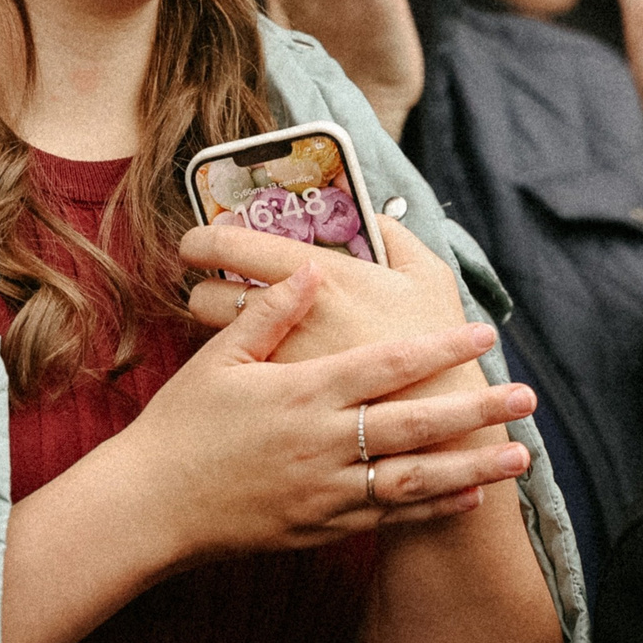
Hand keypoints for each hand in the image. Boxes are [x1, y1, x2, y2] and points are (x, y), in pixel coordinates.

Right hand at [109, 264, 534, 565]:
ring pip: (414, 479)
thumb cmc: (182, 425)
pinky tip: (469, 496)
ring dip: (471, 468)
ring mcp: (325, 491)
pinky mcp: (321, 527)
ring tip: (518, 458)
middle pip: (416, 424)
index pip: (386, 364)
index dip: (439, 347)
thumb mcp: (220, 358)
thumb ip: (271, 312)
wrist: (151, 506)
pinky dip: (432, 507)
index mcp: (303, 393)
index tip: (484, 333)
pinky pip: (389, 517)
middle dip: (476, 409)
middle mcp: (323, 443)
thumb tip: (314, 265)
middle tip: (526, 397)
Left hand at [185, 216, 471, 381]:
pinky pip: (237, 379)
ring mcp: (283, 368)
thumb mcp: (428, 276)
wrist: (446, 426)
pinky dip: (239, 369)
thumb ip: (398, 238)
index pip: (234, 246)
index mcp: (324, 278)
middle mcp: (292, 320)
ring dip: (220, 331)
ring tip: (230, 324)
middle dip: (204, 288)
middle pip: (210, 299)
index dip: (204, 239)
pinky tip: (250, 366)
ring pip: (218, 344)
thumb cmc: (435, 343)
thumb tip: (377, 215)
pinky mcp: (284, 407)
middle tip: (208, 282)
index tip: (196, 241)